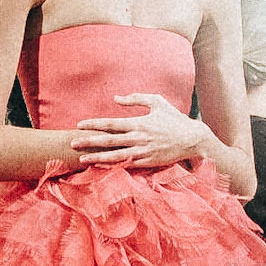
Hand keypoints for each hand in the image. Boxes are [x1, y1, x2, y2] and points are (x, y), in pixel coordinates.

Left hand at [71, 94, 208, 169]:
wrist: (193, 139)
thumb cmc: (174, 119)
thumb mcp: (157, 102)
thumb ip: (136, 99)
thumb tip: (116, 98)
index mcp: (138, 123)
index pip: (111, 124)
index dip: (93, 124)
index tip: (79, 125)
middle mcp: (138, 138)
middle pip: (108, 141)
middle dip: (88, 142)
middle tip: (72, 144)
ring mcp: (142, 152)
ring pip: (114, 156)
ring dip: (96, 157)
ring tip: (82, 159)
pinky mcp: (147, 163)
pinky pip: (126, 165)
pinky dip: (112, 166)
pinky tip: (100, 167)